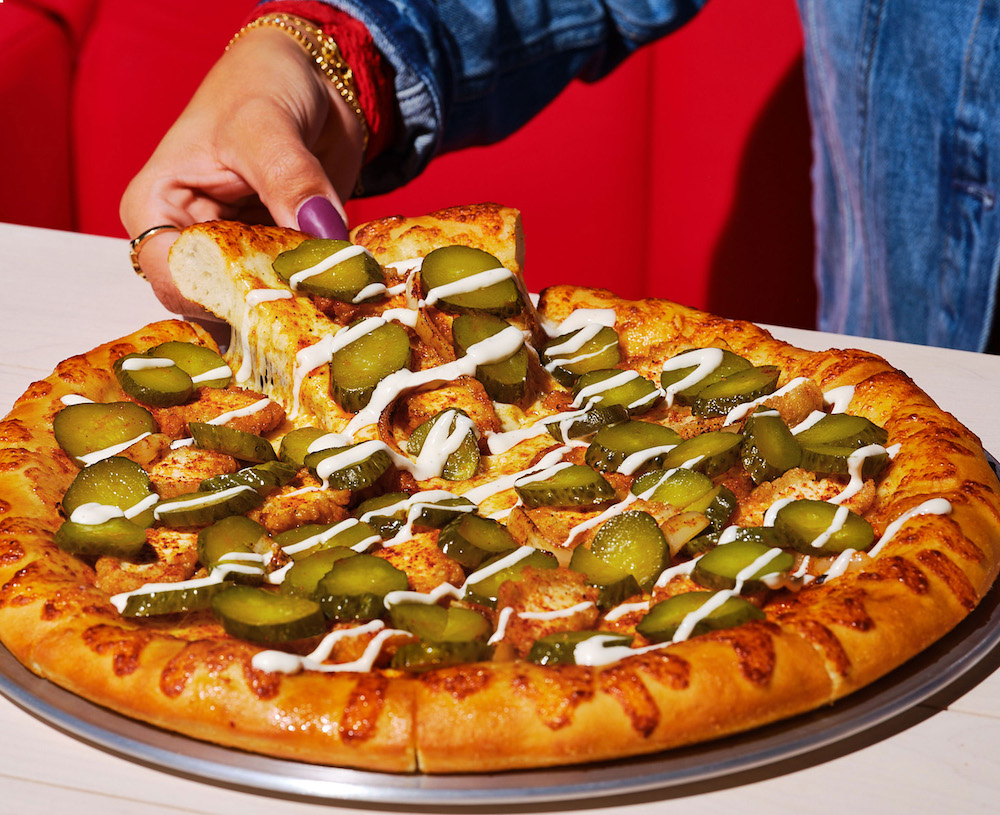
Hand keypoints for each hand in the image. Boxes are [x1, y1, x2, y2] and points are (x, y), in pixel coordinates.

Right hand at [121, 27, 364, 315]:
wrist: (307, 80)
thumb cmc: (260, 85)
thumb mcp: (266, 125)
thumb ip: (290, 179)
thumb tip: (323, 232)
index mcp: (155, 211)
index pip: (173, 279)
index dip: (221, 297)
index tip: (279, 297)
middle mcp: (187, 243)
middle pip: (216, 305)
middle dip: (266, 309)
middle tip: (322, 307)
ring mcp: (235, 257)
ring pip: (258, 306)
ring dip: (299, 308)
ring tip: (339, 302)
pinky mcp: (277, 261)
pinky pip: (294, 294)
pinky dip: (320, 296)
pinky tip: (346, 293)